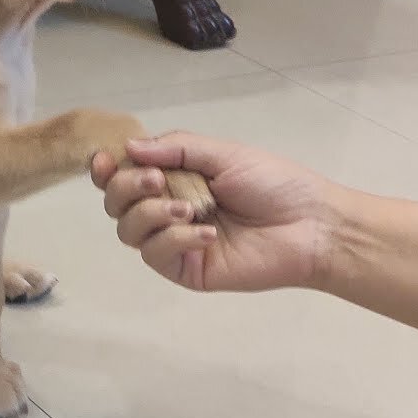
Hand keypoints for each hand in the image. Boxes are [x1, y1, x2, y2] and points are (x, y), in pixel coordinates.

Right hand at [90, 132, 344, 291]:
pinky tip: (207, 233)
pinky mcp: (186, 269)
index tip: (105, 161)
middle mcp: (166, 209)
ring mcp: (174, 242)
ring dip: (150, 214)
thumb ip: (175, 149)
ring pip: (128, 231)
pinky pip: (157, 255)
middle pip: (116, 204)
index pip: (123, 175)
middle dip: (127, 188)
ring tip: (188, 207)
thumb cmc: (273, 184)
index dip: (107, 169)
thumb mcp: (224, 154)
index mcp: (174, 178)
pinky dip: (175, 238)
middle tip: (157, 180)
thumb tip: (128, 148)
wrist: (311, 226)